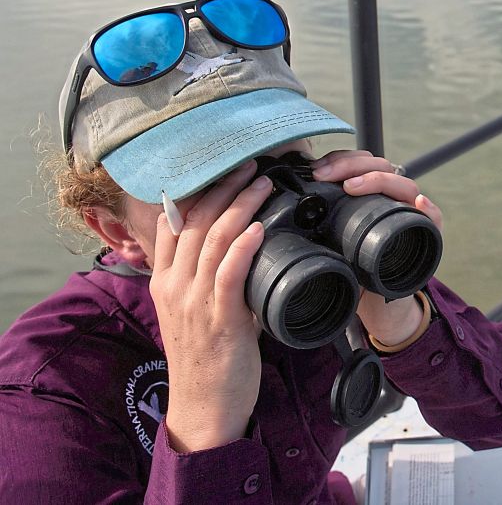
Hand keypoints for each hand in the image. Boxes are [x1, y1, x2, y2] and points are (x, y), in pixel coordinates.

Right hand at [150, 160, 271, 452]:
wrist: (204, 408)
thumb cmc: (209, 358)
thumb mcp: (199, 310)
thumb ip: (212, 277)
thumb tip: (241, 246)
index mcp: (166, 281)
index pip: (175, 224)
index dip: (199, 191)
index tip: (223, 169)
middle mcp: (174, 287)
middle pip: (196, 223)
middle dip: (224, 188)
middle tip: (251, 165)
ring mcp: (193, 303)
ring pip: (213, 241)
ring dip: (240, 207)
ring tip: (263, 184)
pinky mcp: (218, 320)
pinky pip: (228, 274)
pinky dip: (243, 247)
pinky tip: (259, 228)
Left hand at [309, 150, 443, 346]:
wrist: (373, 305)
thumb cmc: (351, 268)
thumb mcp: (327, 240)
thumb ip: (313, 222)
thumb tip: (279, 205)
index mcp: (369, 195)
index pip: (360, 163)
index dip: (340, 160)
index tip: (316, 169)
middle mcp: (391, 199)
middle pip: (381, 166)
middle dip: (351, 165)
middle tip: (326, 175)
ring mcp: (410, 216)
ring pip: (404, 185)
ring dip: (379, 180)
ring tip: (353, 187)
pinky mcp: (425, 237)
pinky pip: (433, 219)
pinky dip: (428, 209)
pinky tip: (417, 202)